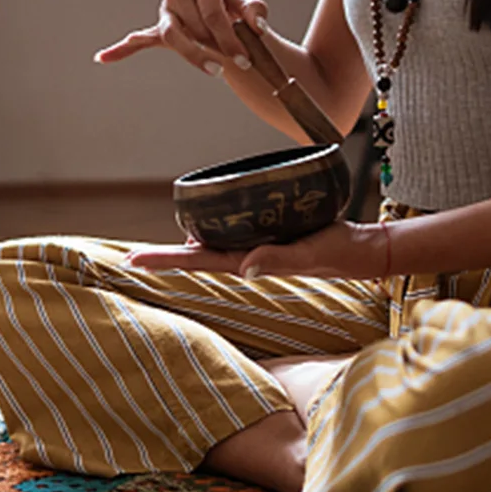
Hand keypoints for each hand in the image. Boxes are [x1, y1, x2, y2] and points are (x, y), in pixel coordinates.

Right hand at [94, 0, 269, 78]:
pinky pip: (140, 40)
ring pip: (173, 36)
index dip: (231, 37)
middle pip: (196, 26)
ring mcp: (166, 9)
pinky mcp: (159, 28)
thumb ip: (255, 11)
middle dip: (218, 46)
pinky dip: (121, 50)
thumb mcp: (249, 3)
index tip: (245, 58)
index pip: (213, 12)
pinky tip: (104, 58)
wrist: (226, 12)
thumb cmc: (237, 6)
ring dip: (193, 55)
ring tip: (215, 71)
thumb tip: (258, 27)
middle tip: (238, 63)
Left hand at [127, 220, 389, 280]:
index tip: (131, 260)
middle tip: (129, 257)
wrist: (361, 250)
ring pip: (211, 245)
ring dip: (184, 246)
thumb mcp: (309, 255)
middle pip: (195, 255)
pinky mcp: (268, 233)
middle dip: (164, 257)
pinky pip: (231, 232)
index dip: (164, 260)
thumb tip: (244, 268)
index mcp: (248, 262)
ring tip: (156, 248)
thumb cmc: (338, 253)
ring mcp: (255, 246)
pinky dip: (211, 229)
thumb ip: (278, 260)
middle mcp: (246, 256)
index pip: (196, 261)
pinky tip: (203, 223)